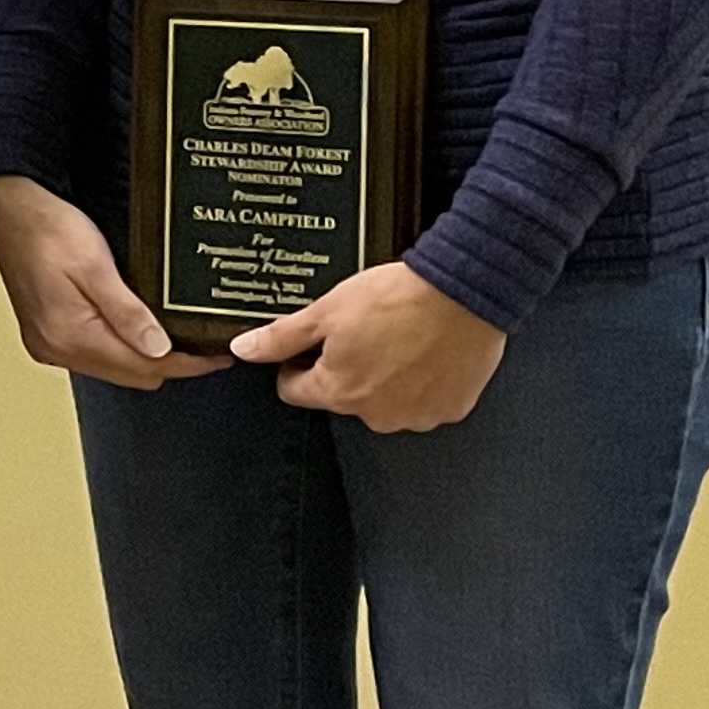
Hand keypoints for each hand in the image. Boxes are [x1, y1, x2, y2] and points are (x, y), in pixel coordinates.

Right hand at [0, 174, 226, 387]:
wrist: (10, 208)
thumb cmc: (46, 228)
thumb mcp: (95, 265)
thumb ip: (127, 312)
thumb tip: (158, 349)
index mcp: (67, 334)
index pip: (142, 366)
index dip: (187, 364)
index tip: (216, 356)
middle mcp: (55, 347)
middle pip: (130, 375)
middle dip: (171, 364)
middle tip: (205, 344)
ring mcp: (49, 344)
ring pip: (114, 368)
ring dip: (147, 357)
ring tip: (180, 337)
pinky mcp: (47, 334)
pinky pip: (96, 355)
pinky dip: (122, 348)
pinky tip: (140, 330)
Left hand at [235, 262, 505, 433]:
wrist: (464, 292)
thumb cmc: (397, 299)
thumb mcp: (326, 310)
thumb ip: (282, 337)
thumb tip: (244, 349)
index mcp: (339, 393)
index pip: (296, 391)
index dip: (294, 365)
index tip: (306, 348)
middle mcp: (377, 415)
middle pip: (342, 396)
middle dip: (344, 369)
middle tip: (361, 333)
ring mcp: (417, 416)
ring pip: (384, 401)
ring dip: (384, 378)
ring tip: (396, 339)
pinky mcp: (450, 409)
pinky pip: (423, 400)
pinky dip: (420, 382)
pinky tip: (423, 351)